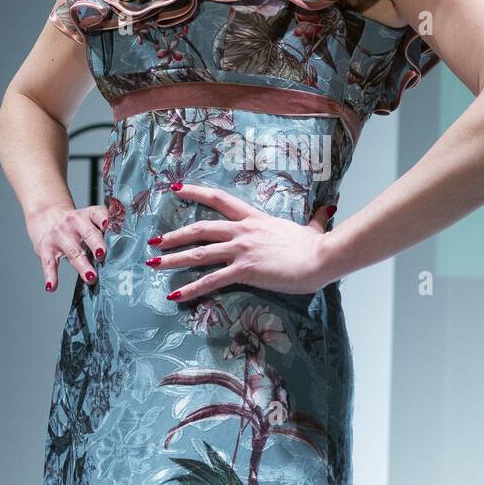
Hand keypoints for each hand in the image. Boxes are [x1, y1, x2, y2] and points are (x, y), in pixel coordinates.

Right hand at [27, 203, 109, 290]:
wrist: (46, 216)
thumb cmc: (76, 224)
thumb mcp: (90, 220)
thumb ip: (105, 232)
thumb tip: (125, 253)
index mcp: (88, 215)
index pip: (99, 214)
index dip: (106, 220)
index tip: (110, 226)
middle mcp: (74, 222)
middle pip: (88, 234)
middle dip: (97, 245)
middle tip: (103, 256)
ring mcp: (59, 235)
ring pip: (72, 251)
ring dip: (82, 265)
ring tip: (91, 277)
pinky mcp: (46, 248)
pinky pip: (49, 263)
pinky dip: (50, 276)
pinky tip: (52, 286)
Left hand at [148, 183, 340, 301]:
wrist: (322, 257)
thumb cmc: (316, 246)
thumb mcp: (312, 228)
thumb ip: (316, 219)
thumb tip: (329, 209)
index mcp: (255, 219)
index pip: (219, 200)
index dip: (196, 192)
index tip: (177, 189)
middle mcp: (243, 231)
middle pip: (200, 228)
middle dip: (174, 235)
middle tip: (154, 241)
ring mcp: (242, 249)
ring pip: (199, 252)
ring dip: (173, 258)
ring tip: (153, 264)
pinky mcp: (245, 270)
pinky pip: (211, 280)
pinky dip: (191, 288)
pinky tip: (175, 295)